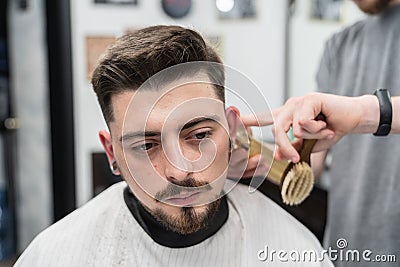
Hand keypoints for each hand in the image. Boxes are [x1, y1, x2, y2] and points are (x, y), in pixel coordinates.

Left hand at [241, 93, 377, 161]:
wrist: (353, 119)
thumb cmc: (331, 130)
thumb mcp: (308, 144)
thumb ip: (292, 149)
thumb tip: (276, 156)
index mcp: (287, 116)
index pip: (264, 118)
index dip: (247, 120)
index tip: (231, 116)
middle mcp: (289, 107)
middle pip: (276, 129)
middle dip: (285, 147)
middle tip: (296, 159)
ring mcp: (298, 101)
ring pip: (292, 127)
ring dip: (311, 135)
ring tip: (324, 129)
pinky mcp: (309, 99)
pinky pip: (304, 122)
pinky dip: (318, 128)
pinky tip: (327, 122)